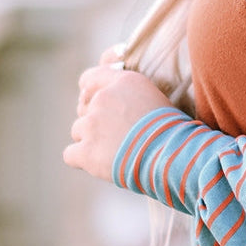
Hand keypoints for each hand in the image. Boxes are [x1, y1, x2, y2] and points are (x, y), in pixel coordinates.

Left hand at [63, 46, 172, 181]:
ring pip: (78, 131)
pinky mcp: (86, 150)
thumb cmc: (174, 133)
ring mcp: (92, 124)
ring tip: (116, 153)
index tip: (97, 106)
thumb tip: (118, 108)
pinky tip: (101, 166)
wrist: (174, 156)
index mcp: (125, 81)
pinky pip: (70, 154)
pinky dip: (83, 161)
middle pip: (84, 108)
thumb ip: (132, 97)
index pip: (90, 79)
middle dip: (95, 122)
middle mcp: (104, 97)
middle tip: (118, 136)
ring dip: (92, 142)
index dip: (90, 93)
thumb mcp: (157, 101)